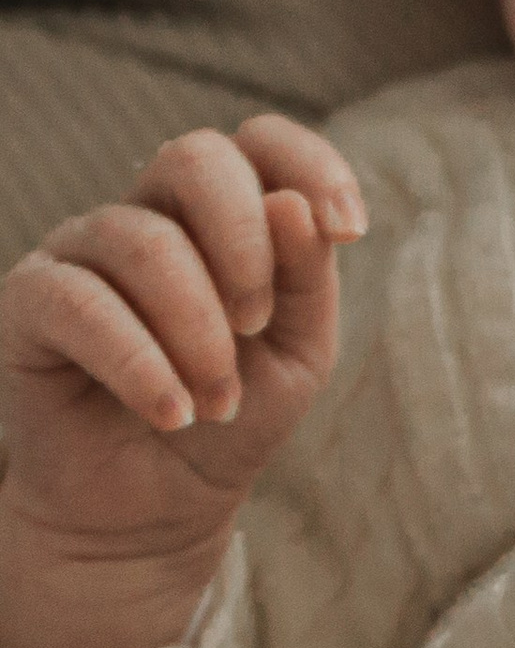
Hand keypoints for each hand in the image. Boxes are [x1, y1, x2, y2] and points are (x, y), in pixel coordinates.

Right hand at [0, 120, 363, 647]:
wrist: (155, 508)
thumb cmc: (233, 416)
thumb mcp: (299, 352)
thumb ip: (307, 278)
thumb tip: (293, 206)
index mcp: (222, 213)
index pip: (261, 139)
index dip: (311, 165)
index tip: (349, 231)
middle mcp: (149, 214)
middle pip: (194, 158)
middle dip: (244, 244)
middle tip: (257, 326)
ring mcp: (83, 251)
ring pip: (143, 241)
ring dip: (198, 330)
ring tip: (217, 403)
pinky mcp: (30, 302)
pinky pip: (79, 302)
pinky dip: (139, 362)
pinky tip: (172, 412)